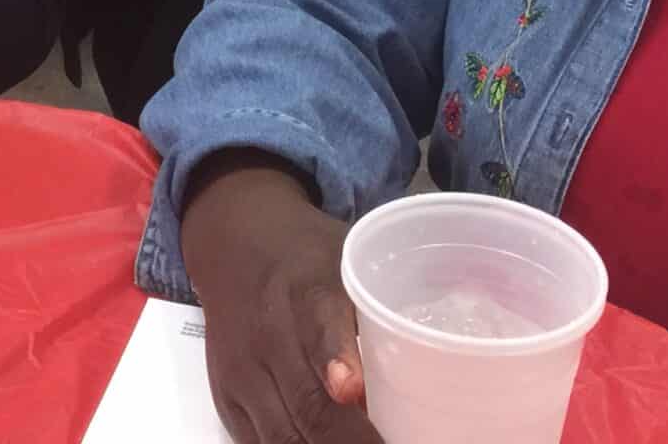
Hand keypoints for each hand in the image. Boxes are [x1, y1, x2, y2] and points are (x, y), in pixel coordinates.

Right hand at [180, 156, 377, 443]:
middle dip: (353, 437)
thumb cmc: (310, 259)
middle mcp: (269, 335)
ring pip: (284, 435)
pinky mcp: (228, 398)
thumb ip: (383, 308)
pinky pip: (261, 443)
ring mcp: (243, 372)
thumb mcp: (350, 260)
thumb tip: (439, 365)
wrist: (235, 245)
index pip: (320, 330)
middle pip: (307, 404)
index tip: (350, 389)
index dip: (336, 362)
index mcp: (307, 291)